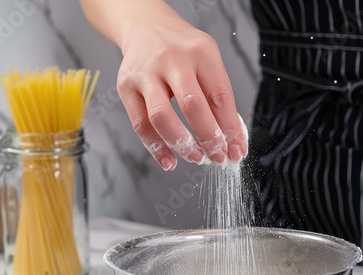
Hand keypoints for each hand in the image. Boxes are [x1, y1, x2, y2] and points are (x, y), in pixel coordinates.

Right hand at [116, 5, 247, 170]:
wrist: (145, 27)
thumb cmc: (182, 49)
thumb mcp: (207, 60)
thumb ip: (218, 95)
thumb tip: (230, 137)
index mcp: (201, 52)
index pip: (220, 96)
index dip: (230, 129)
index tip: (236, 149)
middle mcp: (172, 60)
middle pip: (192, 105)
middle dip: (209, 138)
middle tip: (218, 156)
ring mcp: (146, 73)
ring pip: (162, 117)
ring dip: (182, 144)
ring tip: (196, 157)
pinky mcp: (126, 87)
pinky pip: (140, 124)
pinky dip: (156, 147)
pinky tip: (169, 160)